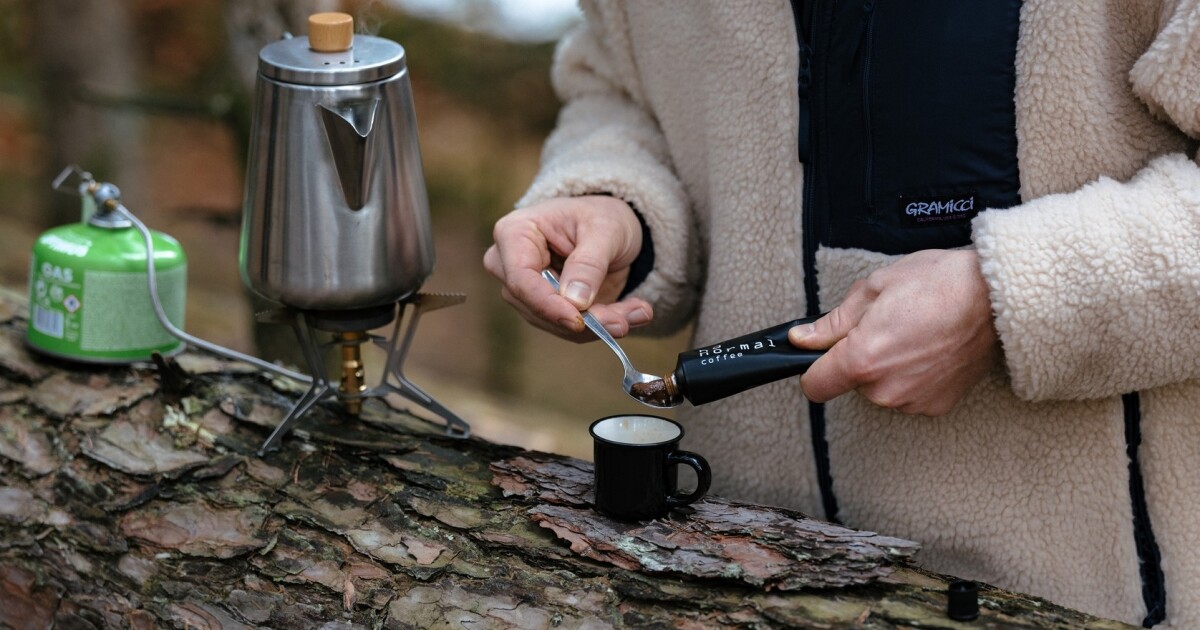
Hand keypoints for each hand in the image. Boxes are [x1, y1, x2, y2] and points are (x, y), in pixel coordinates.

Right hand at [483, 195, 653, 341]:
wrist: (610, 227)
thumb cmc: (601, 217)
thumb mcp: (605, 229)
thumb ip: (589, 263)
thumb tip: (575, 301)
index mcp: (515, 233)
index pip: (520, 279)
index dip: (547, 304)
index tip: (578, 320)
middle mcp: (510, 266)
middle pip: (535, 307)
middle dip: (582, 320)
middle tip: (623, 321)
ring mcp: (526, 291)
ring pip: (555, 323)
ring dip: (599, 324)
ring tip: (638, 312)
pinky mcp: (546, 310)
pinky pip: (570, 328)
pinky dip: (603, 325)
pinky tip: (634, 314)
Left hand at [789, 249, 999, 415]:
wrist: (997, 297)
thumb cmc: (939, 284)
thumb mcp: (875, 288)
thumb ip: (833, 322)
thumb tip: (803, 338)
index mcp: (862, 360)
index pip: (815, 386)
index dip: (814, 368)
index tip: (823, 356)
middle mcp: (885, 389)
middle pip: (852, 383)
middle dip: (860, 358)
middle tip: (886, 326)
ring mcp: (913, 401)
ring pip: (882, 389)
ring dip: (889, 368)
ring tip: (914, 334)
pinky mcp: (937, 406)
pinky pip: (909, 394)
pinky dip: (914, 376)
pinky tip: (930, 349)